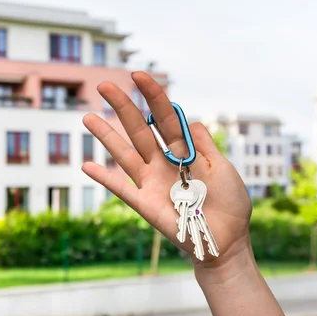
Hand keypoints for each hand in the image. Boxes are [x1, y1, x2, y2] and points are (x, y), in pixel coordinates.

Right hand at [82, 72, 253, 280]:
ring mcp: (151, 182)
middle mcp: (162, 162)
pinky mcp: (145, 204)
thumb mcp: (223, 167)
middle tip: (104, 86)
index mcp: (183, 151)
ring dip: (105, 136)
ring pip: (125, 153)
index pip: (164, 117)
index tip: (137, 75)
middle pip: (139, 129)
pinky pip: (121, 189)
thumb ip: (204, 143)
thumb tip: (189, 119)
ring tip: (87, 117)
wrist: (227, 240)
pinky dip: (105, 178)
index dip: (152, 96)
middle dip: (122, 106)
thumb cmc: (229, 204)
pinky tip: (86, 165)